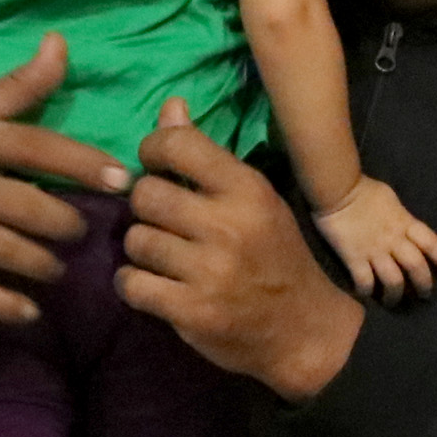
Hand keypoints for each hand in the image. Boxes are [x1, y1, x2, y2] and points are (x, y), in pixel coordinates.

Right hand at [0, 36, 131, 322]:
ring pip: (0, 248)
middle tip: (85, 231)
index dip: (79, 161)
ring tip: (59, 267)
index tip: (120, 177)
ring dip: (40, 263)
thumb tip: (60, 44)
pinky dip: (2, 304)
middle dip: (63, 223)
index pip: (30, 144)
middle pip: (21, 204)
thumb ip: (13, 88)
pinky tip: (29, 312)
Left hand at [116, 101, 364, 403]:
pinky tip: (151, 286)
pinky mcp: (191, 311)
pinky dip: (134, 285)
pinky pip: (132, 284)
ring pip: (135, 241)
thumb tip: (170, 106)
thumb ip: (207, 157)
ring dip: (141, 250)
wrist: (305, 330)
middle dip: (145, 208)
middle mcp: (228, 225)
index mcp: (246, 190)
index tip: (155, 167)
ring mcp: (209, 271)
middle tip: (161, 222)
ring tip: (162, 257)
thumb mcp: (253, 199)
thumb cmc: (276, 256)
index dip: (152, 151)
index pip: (178, 145)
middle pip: (145, 195)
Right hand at [308, 173, 436, 302]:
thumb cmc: (364, 190)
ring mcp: (374, 251)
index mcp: (405, 223)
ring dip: (396, 296)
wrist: (337, 190)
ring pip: (393, 281)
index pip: (431, 243)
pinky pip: (365, 282)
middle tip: (424, 296)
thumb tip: (403, 227)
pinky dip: (367, 292)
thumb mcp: (391, 200)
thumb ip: (400, 217)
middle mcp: (394, 240)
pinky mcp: (354, 258)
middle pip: (416, 267)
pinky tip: (367, 296)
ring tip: (394, 302)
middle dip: (424, 284)